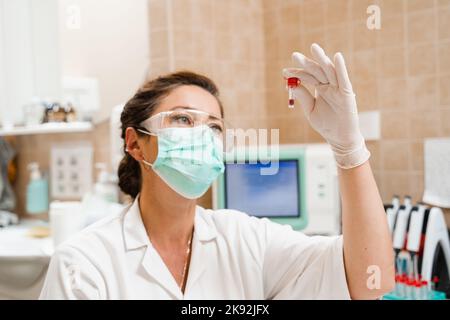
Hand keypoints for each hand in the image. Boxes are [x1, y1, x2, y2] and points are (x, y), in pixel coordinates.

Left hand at [283, 43, 369, 168]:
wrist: (339, 139)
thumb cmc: (326, 124)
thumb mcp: (311, 110)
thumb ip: (303, 97)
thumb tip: (291, 85)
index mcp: (321, 89)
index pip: (308, 77)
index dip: (297, 73)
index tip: (285, 71)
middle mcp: (330, 86)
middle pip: (317, 71)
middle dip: (306, 63)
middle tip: (294, 55)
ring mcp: (339, 89)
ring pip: (329, 71)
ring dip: (322, 59)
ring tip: (313, 48)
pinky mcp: (347, 95)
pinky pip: (344, 80)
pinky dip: (341, 68)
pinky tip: (336, 57)